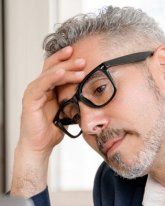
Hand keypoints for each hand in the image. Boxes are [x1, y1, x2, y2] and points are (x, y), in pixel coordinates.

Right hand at [11, 46, 85, 196]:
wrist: (39, 146)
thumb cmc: (51, 131)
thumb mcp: (67, 113)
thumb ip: (74, 102)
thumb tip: (91, 97)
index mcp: (48, 89)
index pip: (57, 68)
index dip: (69, 62)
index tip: (84, 58)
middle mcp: (40, 87)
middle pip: (54, 66)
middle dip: (69, 61)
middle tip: (84, 59)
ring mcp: (34, 92)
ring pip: (50, 73)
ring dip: (65, 68)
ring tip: (80, 65)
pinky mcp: (30, 99)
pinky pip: (42, 84)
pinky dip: (52, 77)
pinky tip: (62, 73)